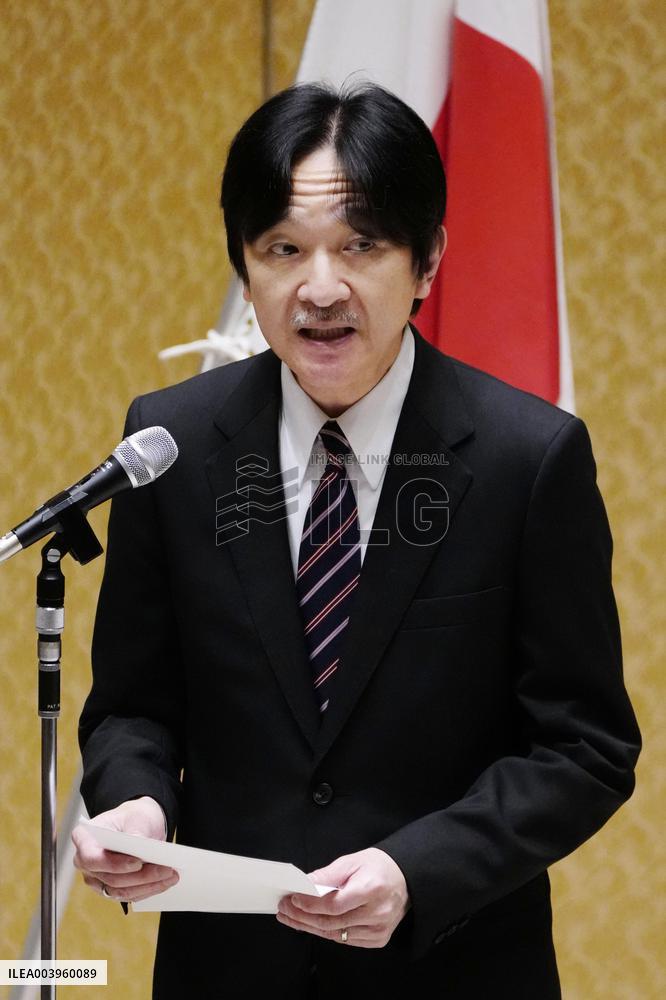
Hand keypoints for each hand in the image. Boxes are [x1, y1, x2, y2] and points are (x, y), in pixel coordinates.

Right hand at [72, 796, 178, 902]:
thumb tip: (140, 850)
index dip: (114, 864)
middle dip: (141, 876)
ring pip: (120, 891)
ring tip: (171, 876)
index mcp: (84, 838)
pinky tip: (165, 882)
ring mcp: (96, 878)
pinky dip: (148, 890)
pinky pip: (128, 895)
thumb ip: (135, 833)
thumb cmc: (133, 816)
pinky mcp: (110, 888)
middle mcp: (85, 862)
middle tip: (167, 869)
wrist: (138, 824)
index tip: (138, 862)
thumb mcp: (136, 816)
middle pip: (110, 878)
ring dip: (148, 886)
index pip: (92, 857)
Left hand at [277, 847, 408, 948]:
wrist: (406, 879)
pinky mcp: (378, 939)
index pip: (334, 904)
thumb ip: (328, 874)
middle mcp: (377, 912)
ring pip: (336, 934)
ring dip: (310, 927)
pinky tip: (311, 924)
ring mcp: (379, 929)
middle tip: (285, 909)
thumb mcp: (353, 861)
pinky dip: (326, 932)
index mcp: (372, 888)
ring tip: (291, 918)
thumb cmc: (378, 867)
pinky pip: (345, 939)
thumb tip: (305, 884)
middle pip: (332, 922)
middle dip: (303, 917)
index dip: (310, 904)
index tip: (292, 898)